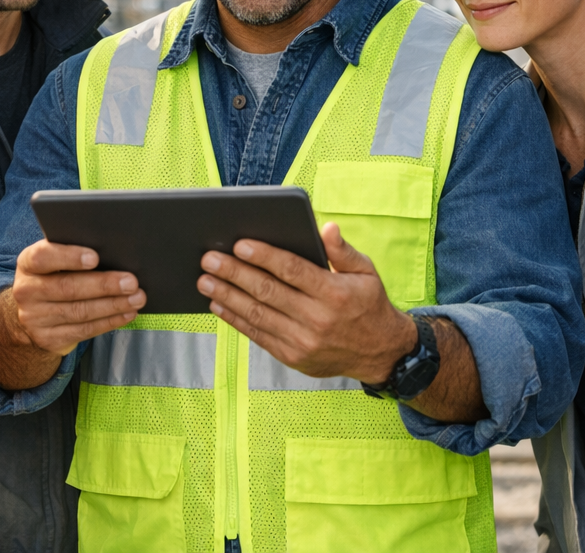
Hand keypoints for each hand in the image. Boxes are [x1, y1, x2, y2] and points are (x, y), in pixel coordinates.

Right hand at [6, 239, 145, 355]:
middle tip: (131, 282)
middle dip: (104, 285)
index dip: (69, 257)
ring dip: (113, 305)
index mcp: (28, 264)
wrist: (33, 314)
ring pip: (79, 311)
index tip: (95, 258)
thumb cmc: (55, 277)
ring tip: (137, 299)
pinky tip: (127, 314)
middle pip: (68, 288)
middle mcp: (27, 291)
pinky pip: (84, 330)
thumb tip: (114, 252)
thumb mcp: (55, 262)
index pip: (43, 257)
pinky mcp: (49, 339)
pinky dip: (109, 322)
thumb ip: (74, 255)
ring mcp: (35, 318)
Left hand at [197, 222, 417, 383]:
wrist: (380, 352)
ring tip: (204, 281)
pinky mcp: (293, 356)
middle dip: (234, 273)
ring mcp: (303, 341)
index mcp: (335, 293)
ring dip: (227, 296)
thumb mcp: (367, 272)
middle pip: (267, 291)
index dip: (264, 256)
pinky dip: (235, 319)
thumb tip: (326, 228)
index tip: (239, 244)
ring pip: (257, 314)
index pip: (292, 270)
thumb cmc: (369, 304)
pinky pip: (258, 335)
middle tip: (209, 259)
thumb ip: (343, 250)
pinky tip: (219, 305)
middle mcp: (317, 319)